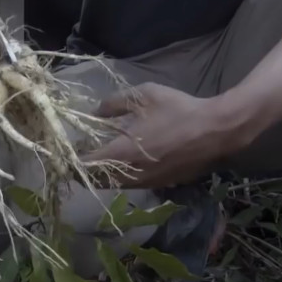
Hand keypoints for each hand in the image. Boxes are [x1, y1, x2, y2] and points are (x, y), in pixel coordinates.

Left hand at [80, 82, 248, 188]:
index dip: (70, 162)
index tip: (63, 153)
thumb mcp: (144, 96)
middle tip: (76, 158)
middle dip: (83, 172)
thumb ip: (114, 104)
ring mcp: (147, 183)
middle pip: (96, 182)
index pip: (85, 166)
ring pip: (114, 185)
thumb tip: (96, 111)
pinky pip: (132, 184)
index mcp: (123, 154)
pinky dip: (121, 176)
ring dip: (102, 176)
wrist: (217, 131)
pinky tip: (124, 162)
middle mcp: (131, 175)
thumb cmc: (179, 111)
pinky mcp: (161, 185)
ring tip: (97, 159)